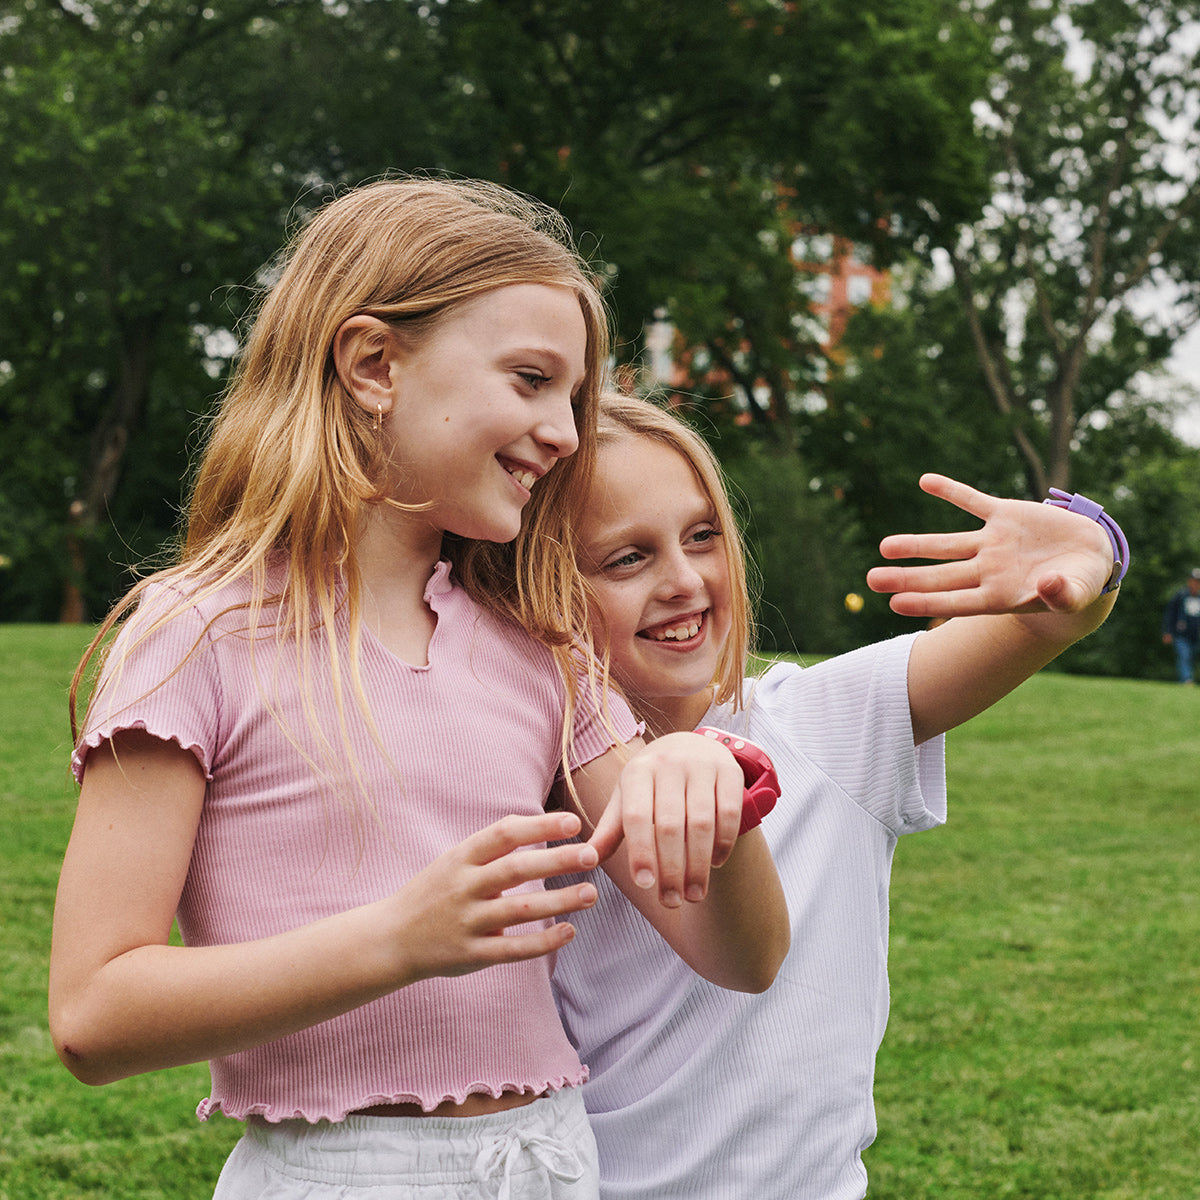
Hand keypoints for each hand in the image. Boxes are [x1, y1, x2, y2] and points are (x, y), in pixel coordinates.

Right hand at [391, 811, 599, 979]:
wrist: (390, 938)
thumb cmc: (434, 892)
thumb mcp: (455, 860)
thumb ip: (492, 845)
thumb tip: (538, 821)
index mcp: (461, 858)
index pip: (503, 834)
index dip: (539, 825)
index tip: (573, 821)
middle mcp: (463, 887)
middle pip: (515, 869)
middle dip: (557, 860)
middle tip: (592, 854)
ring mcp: (467, 922)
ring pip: (519, 910)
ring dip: (559, 901)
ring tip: (590, 893)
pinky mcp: (471, 955)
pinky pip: (512, 950)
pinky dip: (543, 942)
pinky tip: (569, 931)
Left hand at [585, 732, 743, 908]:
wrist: (690, 745)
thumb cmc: (652, 782)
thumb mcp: (627, 797)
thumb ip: (610, 828)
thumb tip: (586, 859)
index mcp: (638, 771)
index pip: (637, 816)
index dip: (640, 852)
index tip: (644, 885)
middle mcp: (669, 763)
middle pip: (670, 824)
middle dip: (671, 869)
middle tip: (671, 901)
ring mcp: (702, 765)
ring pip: (702, 822)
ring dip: (699, 864)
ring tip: (694, 895)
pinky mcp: (730, 771)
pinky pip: (730, 812)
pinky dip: (724, 842)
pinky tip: (716, 864)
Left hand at [866, 474, 1113, 618]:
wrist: (1091, 557)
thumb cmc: (1079, 584)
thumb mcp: (1077, 591)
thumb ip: (1063, 594)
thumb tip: (1048, 587)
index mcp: (1000, 596)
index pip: (955, 601)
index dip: (927, 602)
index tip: (895, 602)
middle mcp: (989, 570)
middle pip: (941, 575)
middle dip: (907, 577)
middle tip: (871, 579)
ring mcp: (994, 542)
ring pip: (947, 543)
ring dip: (917, 543)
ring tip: (885, 546)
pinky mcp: (1005, 515)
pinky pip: (973, 500)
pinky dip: (951, 491)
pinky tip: (926, 481)